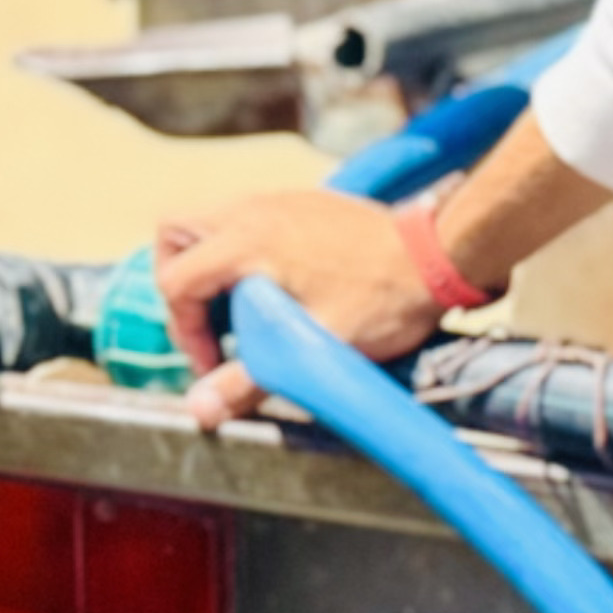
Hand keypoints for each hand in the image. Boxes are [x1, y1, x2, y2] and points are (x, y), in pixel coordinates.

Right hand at [149, 185, 485, 430]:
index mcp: (247, 242)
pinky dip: (237, 251)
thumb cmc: (381, 302)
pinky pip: (244, 218)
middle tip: (204, 322)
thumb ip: (249, 379)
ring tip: (234, 308)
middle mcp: (252, 211)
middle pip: (175, 232)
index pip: (176, 280)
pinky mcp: (299, 201)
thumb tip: (198, 412)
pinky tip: (271, 288)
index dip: (184, 330)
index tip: (212, 362)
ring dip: (206, 264)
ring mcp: (276, 200)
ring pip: (207, 220)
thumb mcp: (311, 347)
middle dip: (176, 279)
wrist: (437, 257)